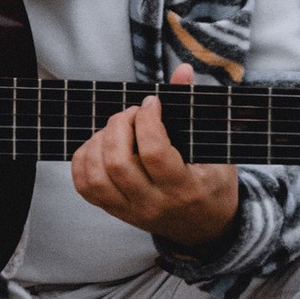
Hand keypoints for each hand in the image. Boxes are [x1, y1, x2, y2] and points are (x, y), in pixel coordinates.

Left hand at [71, 63, 237, 251]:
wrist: (206, 228)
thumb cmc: (213, 183)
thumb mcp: (214, 148)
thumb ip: (194, 108)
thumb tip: (182, 70)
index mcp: (184, 188)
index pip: (154, 154)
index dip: (147, 121)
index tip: (152, 103)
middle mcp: (154, 204)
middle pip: (118, 164)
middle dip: (119, 126)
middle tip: (131, 113)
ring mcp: (130, 211)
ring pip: (96, 177)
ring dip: (99, 142)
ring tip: (116, 129)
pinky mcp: (114, 212)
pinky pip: (85, 187)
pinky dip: (85, 159)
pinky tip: (102, 145)